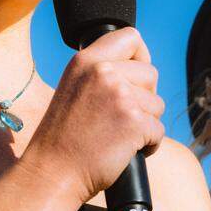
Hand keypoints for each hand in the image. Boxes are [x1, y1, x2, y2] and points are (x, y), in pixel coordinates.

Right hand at [24, 27, 164, 201]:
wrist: (52, 174)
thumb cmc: (64, 139)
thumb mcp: (74, 89)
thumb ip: (101, 73)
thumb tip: (140, 68)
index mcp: (85, 61)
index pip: (130, 36)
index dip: (141, 56)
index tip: (137, 75)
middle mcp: (103, 72)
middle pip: (151, 73)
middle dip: (145, 97)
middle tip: (121, 117)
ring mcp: (120, 96)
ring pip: (157, 104)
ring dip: (146, 123)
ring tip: (118, 136)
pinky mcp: (134, 122)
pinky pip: (159, 130)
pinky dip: (149, 145)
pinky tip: (125, 151)